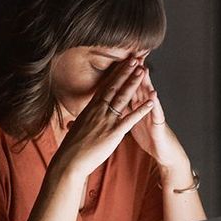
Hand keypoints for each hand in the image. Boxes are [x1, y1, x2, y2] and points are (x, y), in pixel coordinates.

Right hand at [53, 59, 154, 179]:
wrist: (69, 161)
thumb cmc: (71, 148)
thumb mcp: (74, 131)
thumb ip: (77, 125)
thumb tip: (71, 124)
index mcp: (90, 109)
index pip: (105, 87)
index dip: (115, 74)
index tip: (123, 63)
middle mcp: (98, 110)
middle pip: (114, 87)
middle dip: (126, 72)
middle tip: (136, 59)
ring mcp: (106, 120)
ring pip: (123, 98)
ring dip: (134, 83)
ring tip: (143, 71)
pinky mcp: (114, 132)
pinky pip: (130, 119)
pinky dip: (141, 109)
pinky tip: (151, 101)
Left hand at [127, 66, 191, 175]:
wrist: (163, 151)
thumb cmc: (148, 136)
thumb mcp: (133, 121)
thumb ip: (125, 109)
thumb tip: (112, 100)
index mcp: (136, 106)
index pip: (128, 87)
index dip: (123, 75)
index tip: (117, 61)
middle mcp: (146, 107)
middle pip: (139, 87)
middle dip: (134, 72)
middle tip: (131, 56)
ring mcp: (153, 114)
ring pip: (149, 96)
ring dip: (147, 83)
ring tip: (144, 69)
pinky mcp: (159, 124)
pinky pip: (157, 113)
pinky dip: (155, 104)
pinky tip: (154, 95)